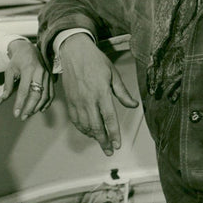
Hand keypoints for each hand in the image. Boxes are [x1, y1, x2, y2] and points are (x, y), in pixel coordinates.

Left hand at [3, 39, 52, 118]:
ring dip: (37, 107)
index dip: (20, 103)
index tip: (16, 113)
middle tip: (23, 117)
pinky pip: (51, 93)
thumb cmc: (18, 60)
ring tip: (29, 114)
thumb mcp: (9, 69)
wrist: (29, 49)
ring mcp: (47, 75)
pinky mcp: (51, 78)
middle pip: (37, 94)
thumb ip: (8, 84)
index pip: (24, 90)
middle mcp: (40, 72)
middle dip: (30, 108)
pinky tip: (41, 109)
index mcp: (28, 69)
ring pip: (45, 95)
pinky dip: (47, 103)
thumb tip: (5, 98)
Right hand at [59, 33, 138, 154]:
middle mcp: (88, 99)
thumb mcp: (113, 73)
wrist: (74, 52)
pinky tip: (88, 132)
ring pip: (84, 125)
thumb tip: (133, 105)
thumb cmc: (95, 61)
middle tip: (109, 150)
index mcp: (101, 92)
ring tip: (101, 142)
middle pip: (96, 126)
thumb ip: (122, 92)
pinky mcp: (69, 101)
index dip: (113, 134)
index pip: (108, 118)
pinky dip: (82, 128)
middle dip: (103, 141)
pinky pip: (75, 120)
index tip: (117, 145)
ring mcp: (77, 101)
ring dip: (93, 136)